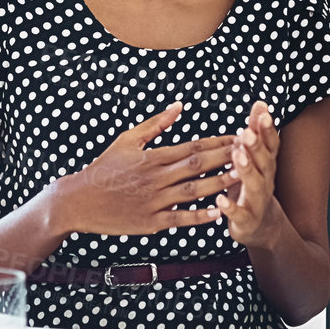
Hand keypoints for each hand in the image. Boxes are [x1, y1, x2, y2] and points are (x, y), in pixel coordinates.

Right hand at [46, 101, 236, 236]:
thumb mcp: (127, 140)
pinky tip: (218, 212)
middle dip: (225, 158)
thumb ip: (155, 124)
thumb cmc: (104, 168)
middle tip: (250, 152)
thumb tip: (179, 106)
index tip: (238, 137)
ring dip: (219, 184)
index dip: (217, 142)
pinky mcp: (150, 222)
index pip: (191, 146)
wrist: (79, 200)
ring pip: (193, 191)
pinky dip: (199, 216)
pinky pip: (180, 219)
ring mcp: (153, 201)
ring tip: (242, 178)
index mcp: (151, 156)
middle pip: (197, 166)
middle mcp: (155, 177)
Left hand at [215, 100, 285, 247]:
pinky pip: (239, 214)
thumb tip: (260, 103)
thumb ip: (256, 133)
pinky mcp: (247, 221)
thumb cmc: (252, 185)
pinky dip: (230, 207)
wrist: (262, 226)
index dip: (267, 128)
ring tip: (237, 156)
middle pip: (264, 162)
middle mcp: (266, 181)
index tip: (262, 111)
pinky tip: (220, 199)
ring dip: (246, 171)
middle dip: (256, 147)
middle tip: (246, 133)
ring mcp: (258, 201)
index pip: (270, 144)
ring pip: (254, 185)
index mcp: (266, 164)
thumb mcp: (257, 159)